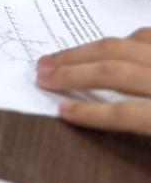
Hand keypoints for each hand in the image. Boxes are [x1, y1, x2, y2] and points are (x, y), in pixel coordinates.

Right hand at [35, 30, 150, 135]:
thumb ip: (141, 130)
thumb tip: (110, 146)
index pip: (127, 113)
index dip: (91, 113)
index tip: (62, 110)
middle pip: (116, 71)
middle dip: (73, 73)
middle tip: (43, 76)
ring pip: (123, 47)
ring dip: (84, 53)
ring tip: (57, 59)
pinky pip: (145, 36)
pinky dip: (119, 41)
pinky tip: (105, 50)